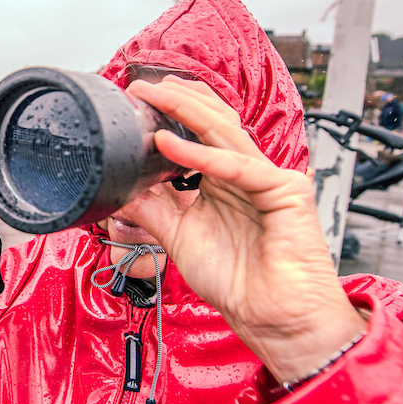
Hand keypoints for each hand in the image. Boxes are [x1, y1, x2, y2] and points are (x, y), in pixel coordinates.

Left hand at [121, 77, 366, 383]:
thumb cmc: (238, 282)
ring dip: (185, 110)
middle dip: (176, 99)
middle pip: (212, 122)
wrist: (271, 318)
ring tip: (151, 96)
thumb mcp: (178, 237)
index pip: (199, 133)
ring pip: (225, 132)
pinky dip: (201, 155)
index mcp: (225, 181)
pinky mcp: (286, 192)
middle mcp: (247, 173)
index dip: (171, 112)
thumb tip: (116, 189)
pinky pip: (238, 167)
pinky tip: (168, 143)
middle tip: (140, 85)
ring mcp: (269, 179)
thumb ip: (151, 209)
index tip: (134, 101)